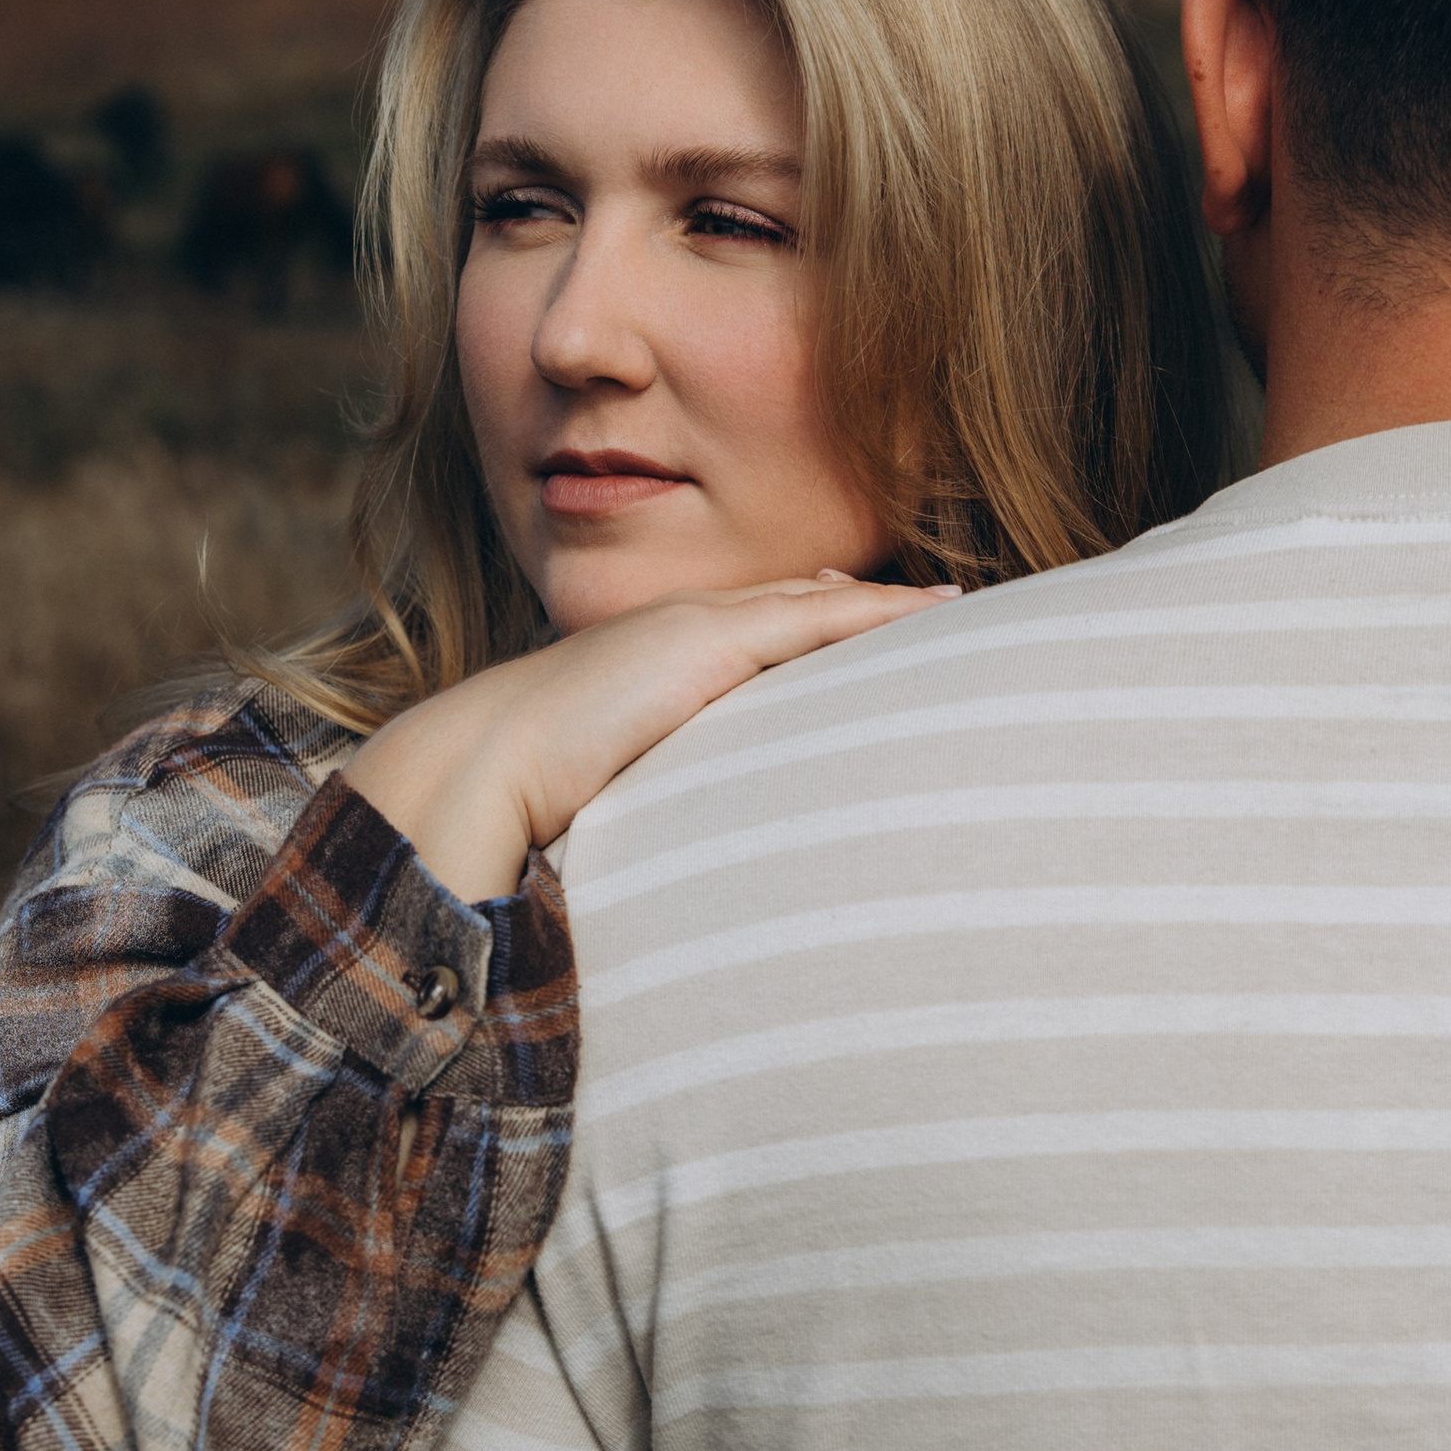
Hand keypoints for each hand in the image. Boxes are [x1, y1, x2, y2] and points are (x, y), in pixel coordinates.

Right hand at [340, 574, 956, 902]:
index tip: (872, 619)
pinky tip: (940, 607)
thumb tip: (677, 848)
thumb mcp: (614, 779)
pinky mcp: (715, 639)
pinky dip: (885, 610)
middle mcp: (690, 625)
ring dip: (895, 604)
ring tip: (963, 605)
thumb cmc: (534, 788)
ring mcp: (703, 624)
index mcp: (665, 654)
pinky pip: (823, 616)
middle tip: (943, 605)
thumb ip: (657, 793)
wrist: (488, 761)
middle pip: (803, 602)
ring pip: (823, 603)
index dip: (823, 616)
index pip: (763, 624)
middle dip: (870, 602)